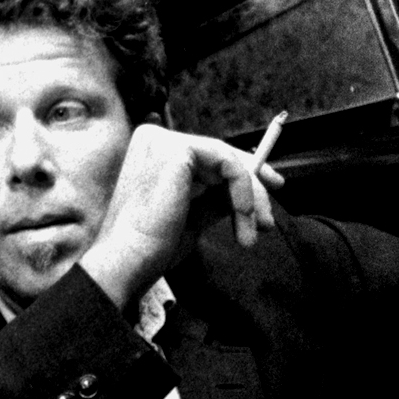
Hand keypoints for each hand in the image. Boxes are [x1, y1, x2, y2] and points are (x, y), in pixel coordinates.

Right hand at [80, 124, 283, 308]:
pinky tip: (243, 218)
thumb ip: (216, 197)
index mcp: (151, 152)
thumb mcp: (193, 216)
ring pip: (228, 160)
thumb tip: (251, 192)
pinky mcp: (177, 150)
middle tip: (269, 217)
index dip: (242, 171)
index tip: (268, 191)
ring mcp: (163, 141)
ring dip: (249, 199)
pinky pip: (229, 165)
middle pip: (220, 154)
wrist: (129, 260)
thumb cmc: (152, 246)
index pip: (206, 156)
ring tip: (253, 232)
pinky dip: (243, 193)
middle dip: (253, 185)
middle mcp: (153, 139)